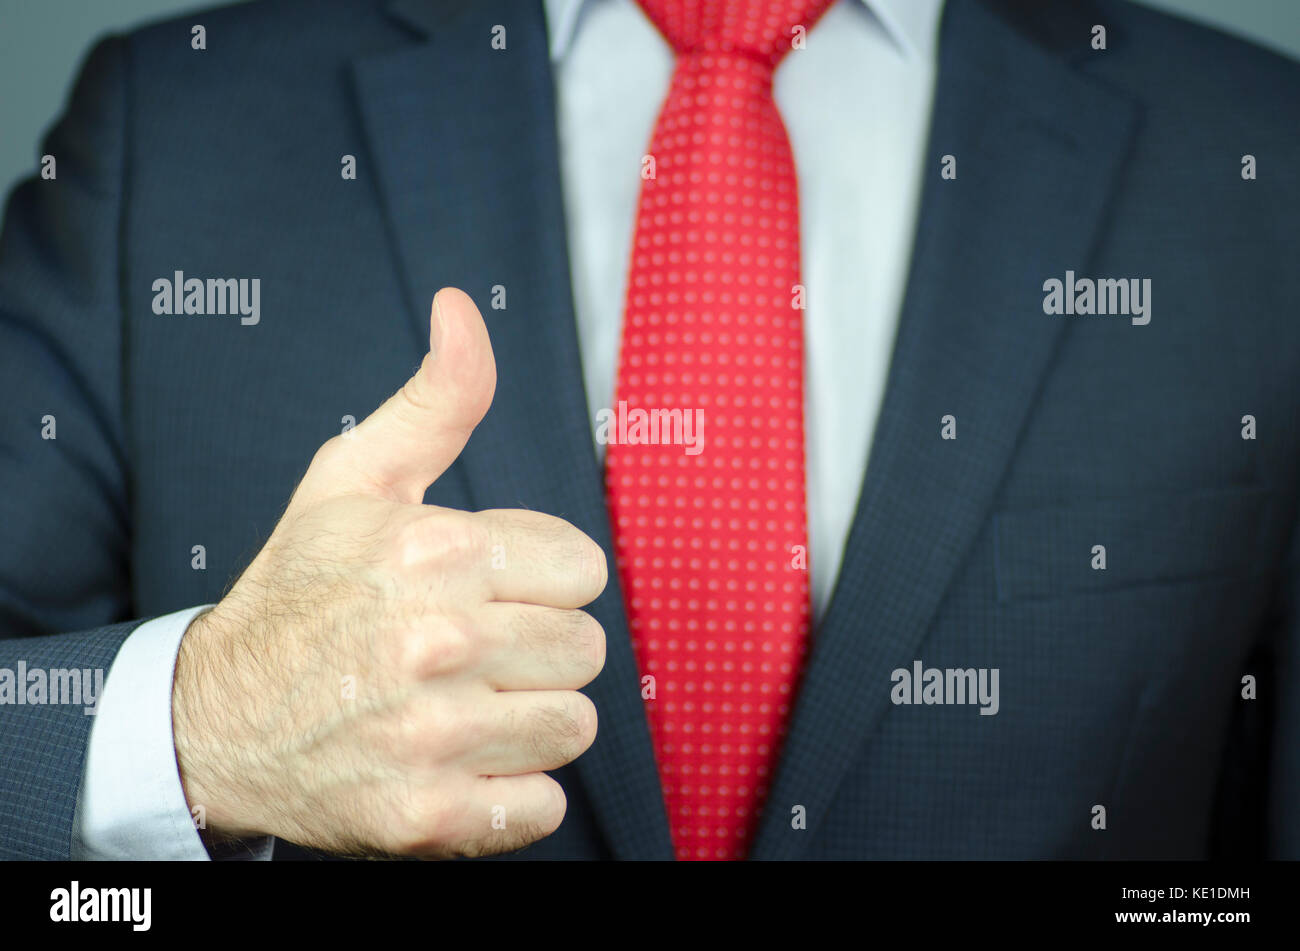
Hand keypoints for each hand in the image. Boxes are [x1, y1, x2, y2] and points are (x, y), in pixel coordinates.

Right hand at [171, 288, 606, 857]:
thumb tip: (463, 309)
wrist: (213, 717)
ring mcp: (433, 737)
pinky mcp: (427, 817)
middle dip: (539, 646)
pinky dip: (510, 793)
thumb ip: (436, 399)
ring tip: (466, 703)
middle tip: (476, 649)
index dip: (541, 578)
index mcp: (435, 552)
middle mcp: (439, 643)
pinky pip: (543, 805)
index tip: (492, 587)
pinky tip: (459, 761)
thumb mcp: (354, 478)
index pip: (584, 569)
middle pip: (587, 648)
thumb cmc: (298, 591)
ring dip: (530, 718)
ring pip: (574, 725)